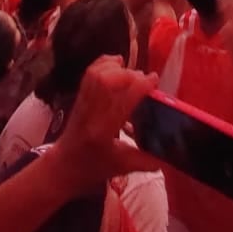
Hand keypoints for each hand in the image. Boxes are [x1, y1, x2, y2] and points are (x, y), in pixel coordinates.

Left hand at [54, 58, 158, 190]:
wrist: (63, 167)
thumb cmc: (92, 168)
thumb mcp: (122, 167)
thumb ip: (147, 161)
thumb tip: (169, 158)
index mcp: (103, 131)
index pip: (122, 100)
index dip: (140, 86)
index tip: (154, 80)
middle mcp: (91, 113)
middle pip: (108, 81)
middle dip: (130, 75)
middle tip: (144, 80)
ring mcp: (82, 102)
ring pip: (97, 75)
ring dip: (118, 68)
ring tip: (132, 73)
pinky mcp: (79, 97)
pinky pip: (90, 73)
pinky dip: (104, 63)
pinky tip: (117, 63)